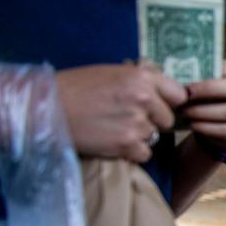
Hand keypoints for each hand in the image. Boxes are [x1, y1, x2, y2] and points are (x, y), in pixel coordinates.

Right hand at [55, 64, 185, 161]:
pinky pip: (144, 153)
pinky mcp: (127, 145)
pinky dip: (132, 151)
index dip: (169, 102)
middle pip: (167, 119)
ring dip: (139, 136)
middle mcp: (145, 99)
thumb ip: (141, 81)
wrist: (46, 108)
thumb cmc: (77, 87)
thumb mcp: (113, 72)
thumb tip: (166, 92)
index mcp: (143, 77)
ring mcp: (137, 123)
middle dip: (152, 121)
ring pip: (154, 137)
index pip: (179, 95)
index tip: (159, 106)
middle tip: (126, 117)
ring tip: (113, 127)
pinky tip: (112, 140)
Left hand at [181, 59, 225, 147]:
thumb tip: (173, 72)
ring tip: (185, 112)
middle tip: (186, 94)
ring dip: (204, 112)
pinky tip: (192, 124)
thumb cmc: (207, 100)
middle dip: (209, 90)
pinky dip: (206, 128)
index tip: (187, 76)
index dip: (209, 71)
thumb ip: (196, 77)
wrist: (216, 127)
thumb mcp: (203, 85)